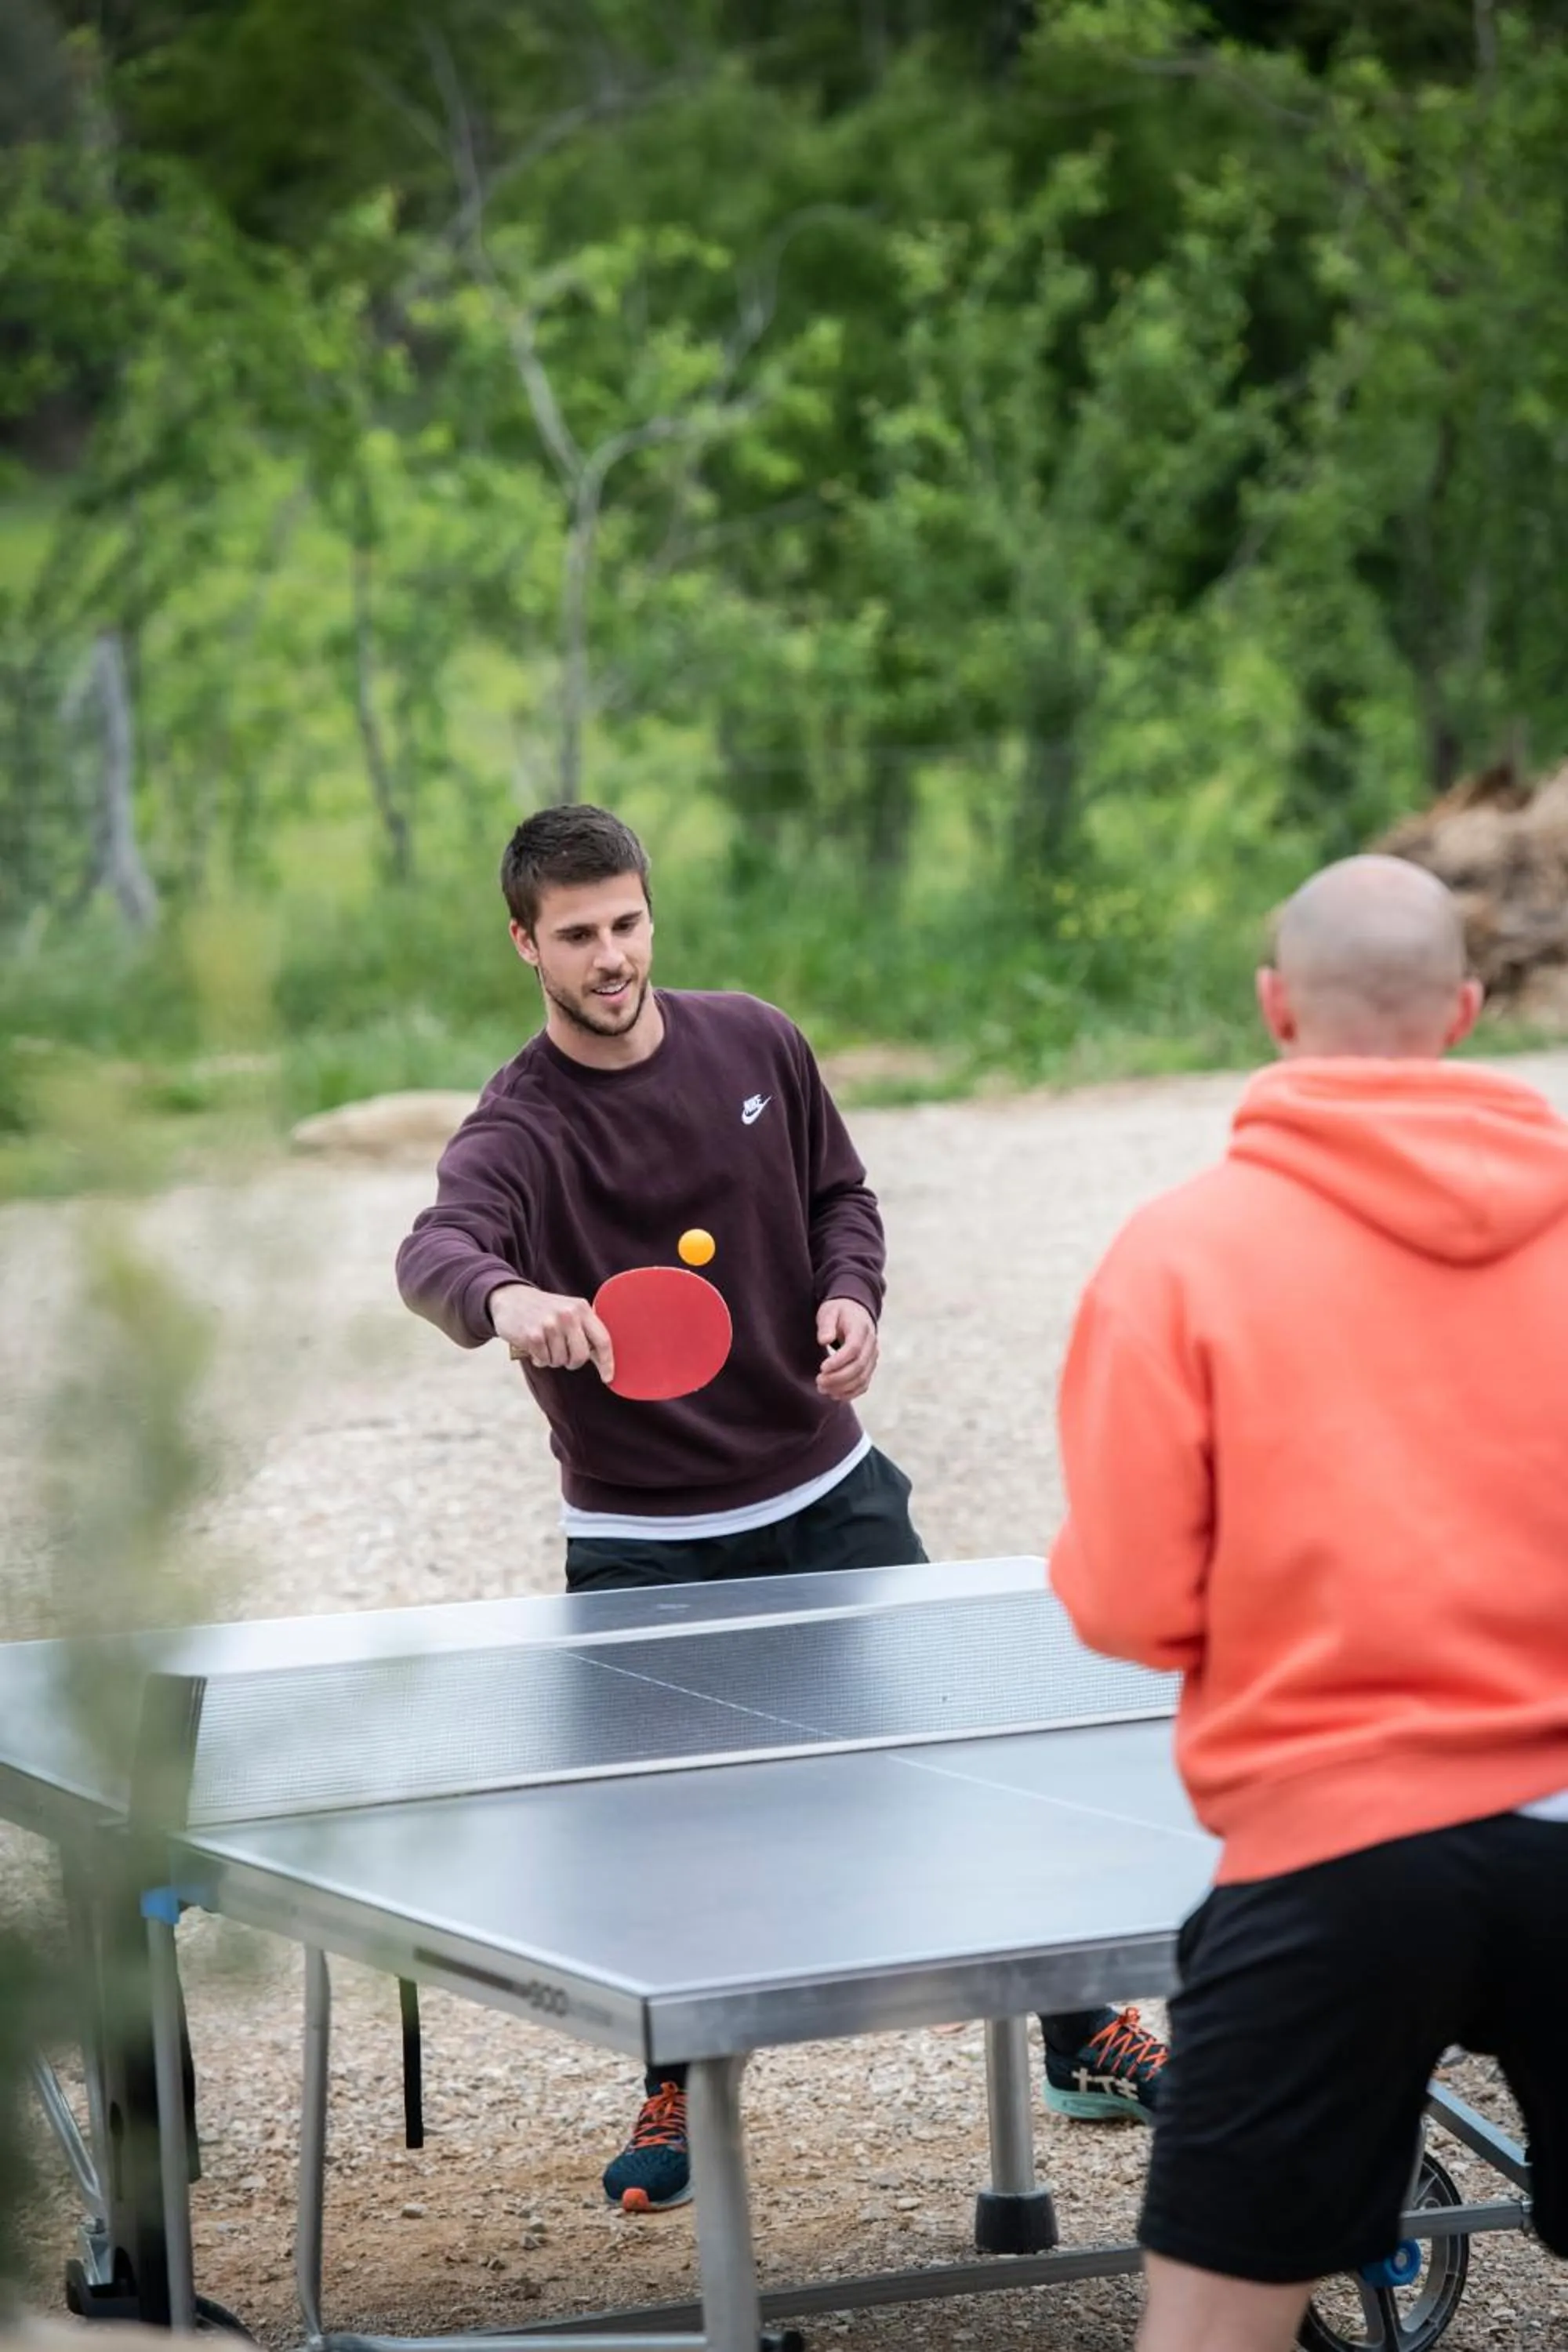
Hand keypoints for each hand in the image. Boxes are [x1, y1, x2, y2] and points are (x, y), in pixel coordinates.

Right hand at [488, 1282, 614, 1381]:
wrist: (511, 1298)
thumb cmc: (545, 1310)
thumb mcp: (569, 1312)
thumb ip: (586, 1332)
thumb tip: (604, 1362)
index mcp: (581, 1308)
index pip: (603, 1340)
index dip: (607, 1362)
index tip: (608, 1378)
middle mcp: (568, 1314)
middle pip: (581, 1356)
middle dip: (572, 1362)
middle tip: (562, 1354)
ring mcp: (550, 1324)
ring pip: (560, 1361)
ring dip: (552, 1359)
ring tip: (545, 1344)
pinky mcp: (533, 1335)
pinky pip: (544, 1360)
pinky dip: (539, 1358)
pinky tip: (534, 1345)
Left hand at [816, 1297, 878, 1400]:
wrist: (855, 1311)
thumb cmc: (839, 1311)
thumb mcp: (829, 1311)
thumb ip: (826, 1324)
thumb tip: (824, 1340)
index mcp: (861, 1328)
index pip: (854, 1349)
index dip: (839, 1361)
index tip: (822, 1368)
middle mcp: (871, 1344)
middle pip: (859, 1366)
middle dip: (838, 1378)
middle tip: (818, 1381)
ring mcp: (872, 1357)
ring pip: (862, 1378)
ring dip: (842, 1388)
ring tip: (822, 1388)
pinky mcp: (870, 1367)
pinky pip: (864, 1384)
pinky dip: (850, 1393)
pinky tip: (834, 1394)